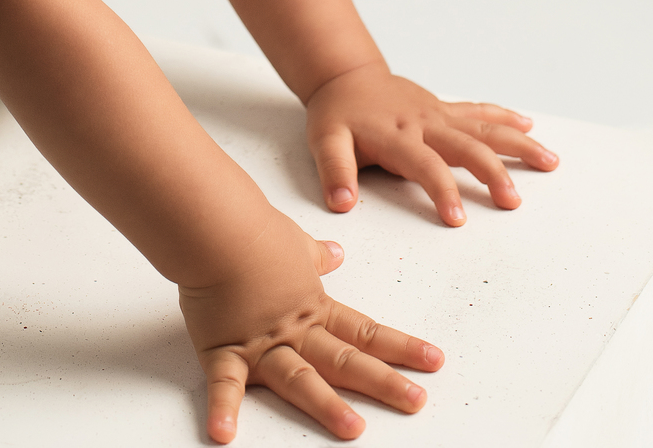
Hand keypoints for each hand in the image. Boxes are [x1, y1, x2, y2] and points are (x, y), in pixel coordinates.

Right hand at [180, 207, 442, 442]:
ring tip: (353, 429)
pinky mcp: (224, 350)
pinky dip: (223, 409)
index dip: (400, 347)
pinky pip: (224, 384)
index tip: (434, 361)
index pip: (365, 332)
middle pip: (345, 361)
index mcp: (312, 307)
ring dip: (327, 405)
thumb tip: (335, 253)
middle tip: (417, 401)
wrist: (218, 224)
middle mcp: (294, 331)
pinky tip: (224, 434)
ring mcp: (262, 344)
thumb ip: (314, 255)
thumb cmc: (253, 229)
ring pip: (300, 379)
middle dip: (384, 382)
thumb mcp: (294, 241)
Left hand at [306, 63, 558, 223]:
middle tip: (513, 201)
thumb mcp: (324, 140)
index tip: (457, 219)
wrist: (345, 74)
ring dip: (516, 144)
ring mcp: (437, 113)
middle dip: (491, 172)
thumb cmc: (337, 112)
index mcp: (396, 135)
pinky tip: (528, 127)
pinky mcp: (443, 108)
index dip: (441, 190)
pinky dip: (504, 118)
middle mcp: (423, 123)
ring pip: (483, 127)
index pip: (424, 165)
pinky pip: (478, 112)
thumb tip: (340, 204)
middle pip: (465, 146)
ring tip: (548, 160)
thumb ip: (334, 171)